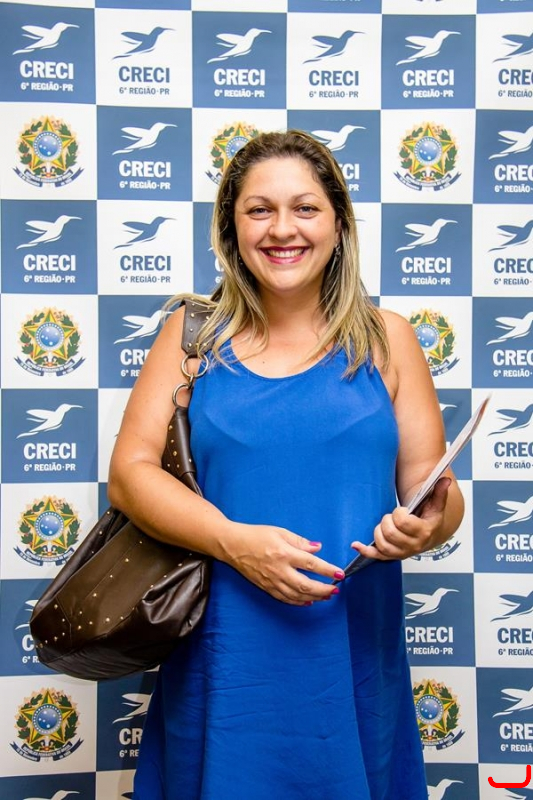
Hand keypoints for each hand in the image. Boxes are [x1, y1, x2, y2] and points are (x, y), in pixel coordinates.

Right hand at [221, 523, 344, 604]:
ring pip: (297, 595)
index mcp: (284, 553)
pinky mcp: (266, 587)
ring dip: (314, 597)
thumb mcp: (280, 532)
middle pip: (306, 585)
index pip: (311, 564)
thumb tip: (317, 549)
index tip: (339, 574)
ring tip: (326, 596)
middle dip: (324, 589)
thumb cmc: (256, 535)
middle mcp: (279, 570)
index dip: (327, 570)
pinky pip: (285, 598)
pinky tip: (307, 601)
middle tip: (335, 590)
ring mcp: (272, 581)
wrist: (233, 545)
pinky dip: (298, 602)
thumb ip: (300, 542)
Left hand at [350, 477, 451, 561]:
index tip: (401, 510)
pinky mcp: (393, 556)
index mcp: (424, 531)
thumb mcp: (436, 504)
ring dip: (379, 531)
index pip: (403, 522)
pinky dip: (365, 550)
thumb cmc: (430, 518)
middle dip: (387, 520)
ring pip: (382, 544)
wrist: (430, 533)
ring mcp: (402, 552)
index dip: (398, 513)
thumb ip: (439, 492)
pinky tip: (356, 544)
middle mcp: (413, 545)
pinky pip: (376, 556)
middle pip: (389, 533)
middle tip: (392, 516)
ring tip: (385, 524)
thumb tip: (444, 480)